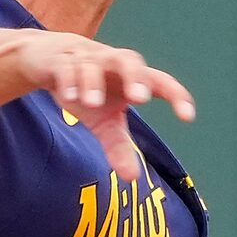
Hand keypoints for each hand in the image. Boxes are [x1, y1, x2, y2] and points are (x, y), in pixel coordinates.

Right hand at [14, 34, 195, 182]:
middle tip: (139, 99)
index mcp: (130, 77)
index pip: (159, 82)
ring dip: (93, 82)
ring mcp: (85, 58)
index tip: (187, 117)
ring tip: (92, 103)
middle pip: (129, 60)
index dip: (175, 95)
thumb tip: (132, 177)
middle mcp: (111, 62)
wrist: (49, 60)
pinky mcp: (60, 60)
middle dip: (135, 77)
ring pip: (93, 64)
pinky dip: (68, 81)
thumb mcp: (103, 120)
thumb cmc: (88, 89)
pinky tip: (69, 96)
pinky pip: (66, 66)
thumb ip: (118, 146)